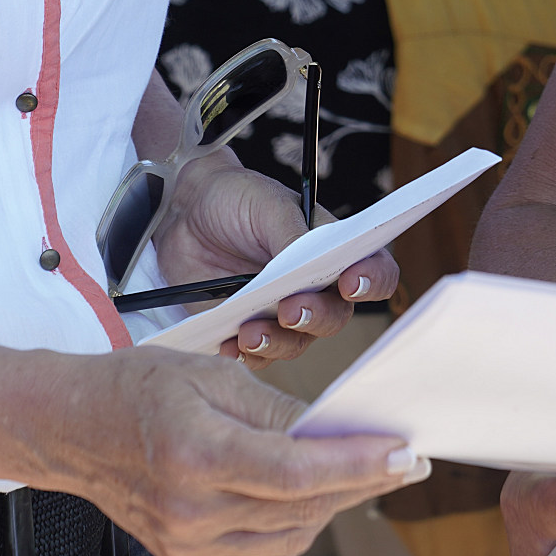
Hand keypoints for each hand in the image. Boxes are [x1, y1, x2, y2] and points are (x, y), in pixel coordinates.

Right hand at [55, 346, 426, 555]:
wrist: (71, 430)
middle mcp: (191, 509)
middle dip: (359, 481)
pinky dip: (297, 531)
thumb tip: (334, 430)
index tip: (404, 454)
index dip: (356, 465)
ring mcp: (187, 544)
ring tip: (349, 470)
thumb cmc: (137, 389)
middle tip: (397, 457)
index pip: (296, 472)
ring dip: (330, 505)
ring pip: (292, 537)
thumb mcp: (209, 374)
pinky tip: (305, 501)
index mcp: (196, 453)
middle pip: (302, 507)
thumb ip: (275, 408)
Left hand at [146, 154, 395, 367]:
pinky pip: (256, 356)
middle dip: (315, 317)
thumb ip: (292, 234)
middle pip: (334, 316)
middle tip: (289, 308)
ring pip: (296, 343)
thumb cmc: (235, 199)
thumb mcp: (267, 205)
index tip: (351, 283)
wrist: (183, 212)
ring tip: (249, 332)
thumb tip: (310, 264)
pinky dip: (244, 354)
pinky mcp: (247, 330)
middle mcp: (313, 286)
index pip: (371, 271)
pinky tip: (228, 344)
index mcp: (331, 249)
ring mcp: (280, 312)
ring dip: (276, 342)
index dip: (372, 281)